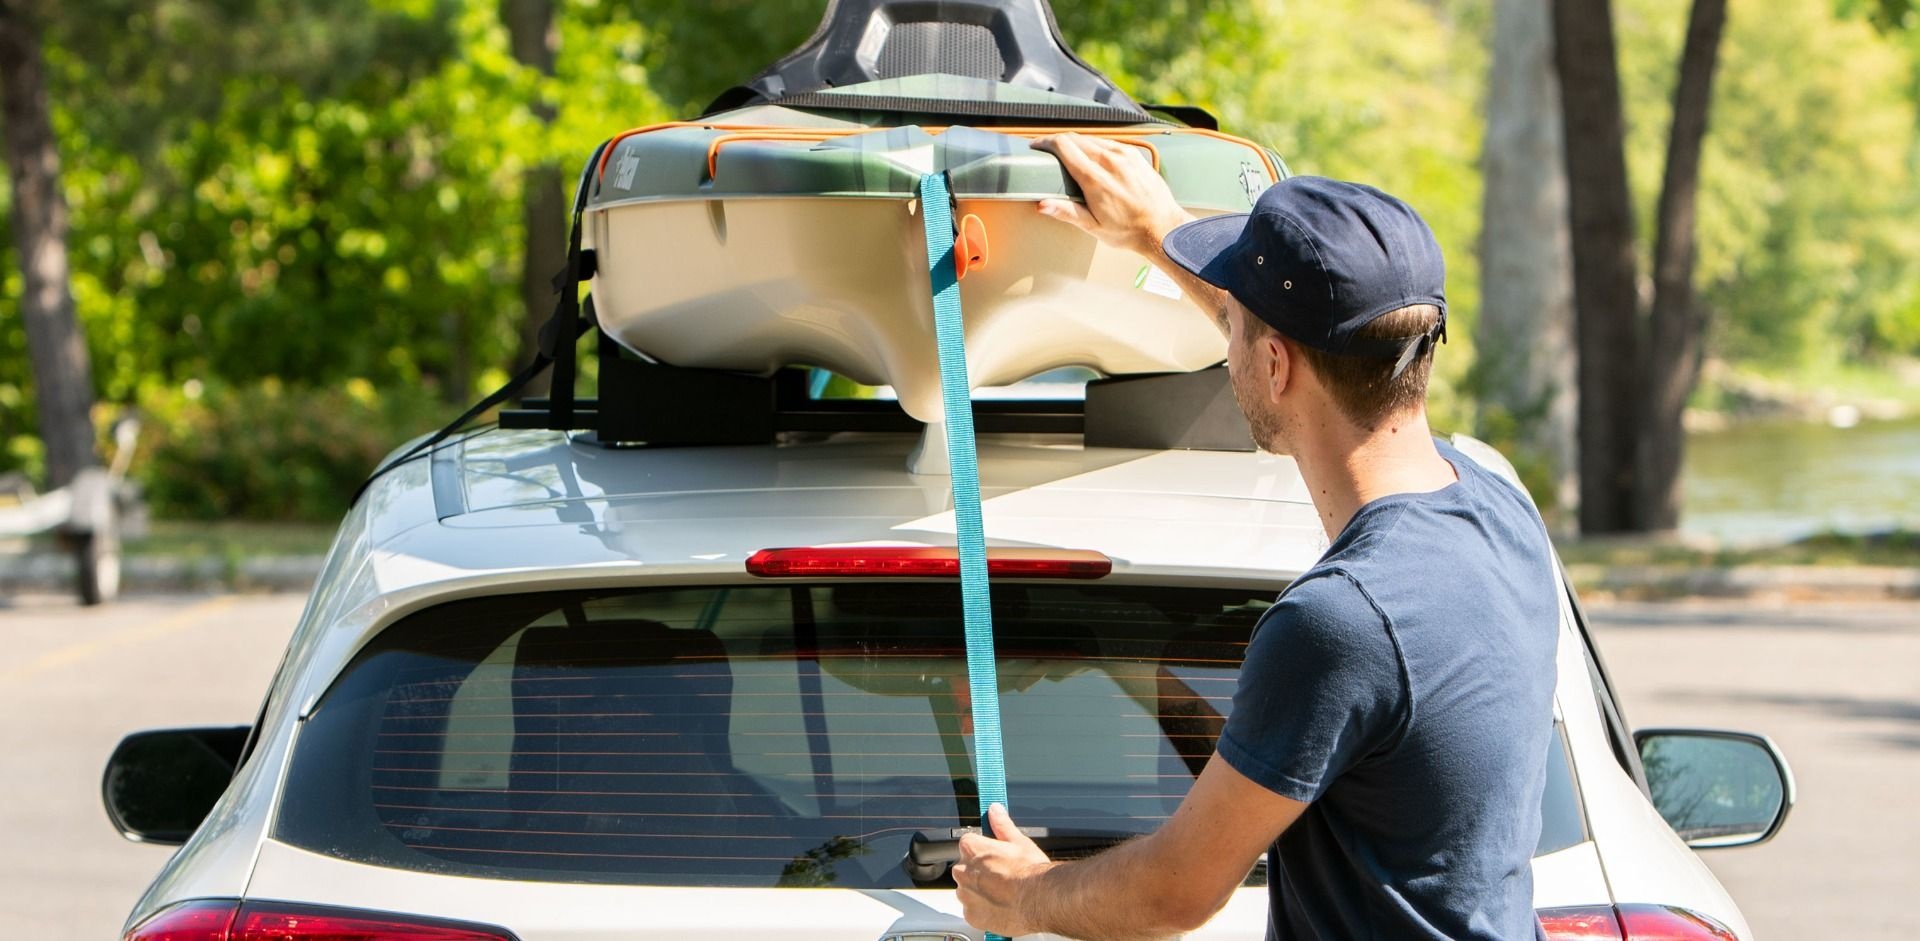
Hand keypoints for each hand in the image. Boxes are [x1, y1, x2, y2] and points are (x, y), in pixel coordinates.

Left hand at [953, 804, 1053, 937]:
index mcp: (971, 849)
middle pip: (967, 867)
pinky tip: (1000, 906)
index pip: (968, 843)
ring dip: (981, 890)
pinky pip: (973, 910)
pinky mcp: (971, 915)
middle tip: (1003, 875)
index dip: (984, 849)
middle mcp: (962, 871)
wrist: (1039, 900)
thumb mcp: (1019, 841)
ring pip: (968, 890)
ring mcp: (965, 895)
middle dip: (981, 871)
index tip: (995, 855)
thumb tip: (994, 809)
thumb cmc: (1030, 871)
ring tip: (1004, 893)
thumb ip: (1001, 824)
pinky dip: (983, 909)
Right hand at [1033, 133, 1195, 256]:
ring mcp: (1124, 155)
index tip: (1036, 145)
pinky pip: (1108, 142)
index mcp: (1096, 179)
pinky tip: (1090, 155)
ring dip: (1075, 142)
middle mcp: (1110, 161)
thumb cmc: (1128, 231)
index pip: (1064, 146)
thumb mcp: (1093, 226)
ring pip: (1091, 138)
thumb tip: (1042, 205)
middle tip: (1046, 149)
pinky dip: (1094, 145)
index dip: (1046, 142)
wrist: (1162, 227)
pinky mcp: (1134, 154)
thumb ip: (1067, 212)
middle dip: (1057, 141)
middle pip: (1075, 139)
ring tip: (1066, 152)